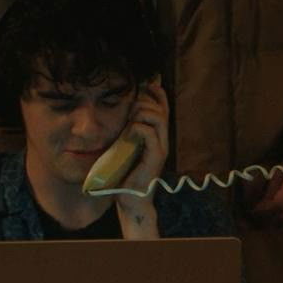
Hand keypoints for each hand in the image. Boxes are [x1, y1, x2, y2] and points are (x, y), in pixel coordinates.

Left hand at [117, 78, 168, 209]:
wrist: (131, 199)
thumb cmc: (126, 173)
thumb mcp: (126, 145)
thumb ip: (127, 129)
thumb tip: (118, 110)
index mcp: (158, 134)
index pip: (163, 104)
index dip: (155, 91)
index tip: (141, 84)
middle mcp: (163, 138)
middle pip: (160, 106)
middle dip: (143, 102)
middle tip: (129, 110)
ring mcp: (161, 147)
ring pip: (156, 116)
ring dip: (140, 113)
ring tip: (129, 122)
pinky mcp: (156, 157)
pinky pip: (148, 132)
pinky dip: (136, 128)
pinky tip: (128, 134)